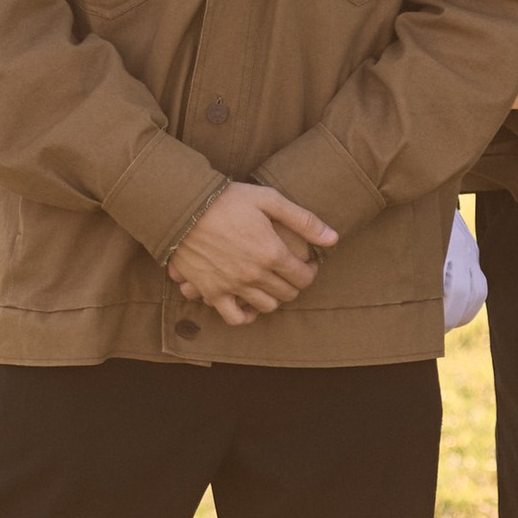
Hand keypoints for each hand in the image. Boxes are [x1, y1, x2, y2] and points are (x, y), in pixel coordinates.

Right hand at [166, 180, 336, 326]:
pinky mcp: (211, 291)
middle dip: (294, 283)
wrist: (183, 207)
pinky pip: (235, 317)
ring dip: (274, 297)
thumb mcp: (269, 200)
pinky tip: (248, 302)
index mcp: (271, 252)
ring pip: (266, 306)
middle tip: (290, 271)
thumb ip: (304, 220)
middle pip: (287, 294)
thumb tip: (333, 238)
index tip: (306, 263)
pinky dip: (245, 315)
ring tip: (270, 283)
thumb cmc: (227, 199)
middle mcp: (254, 274)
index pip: (304, 277)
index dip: (310, 271)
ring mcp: (232, 286)